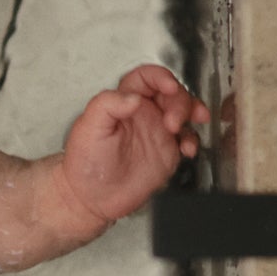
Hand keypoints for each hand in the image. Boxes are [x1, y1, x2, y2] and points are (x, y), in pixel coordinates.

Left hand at [60, 65, 208, 225]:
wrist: (91, 198)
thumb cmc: (84, 164)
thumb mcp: (89, 128)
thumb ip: (108, 105)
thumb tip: (133, 97)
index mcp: (123, 103)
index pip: (145, 78)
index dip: (160, 76)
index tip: (170, 86)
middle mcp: (143, 114)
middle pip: (171, 93)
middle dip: (179, 101)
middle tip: (172, 122)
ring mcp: (157, 132)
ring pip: (183, 112)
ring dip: (191, 114)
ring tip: (182, 130)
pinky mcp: (167, 153)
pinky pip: (187, 139)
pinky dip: (193, 140)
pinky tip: (187, 149)